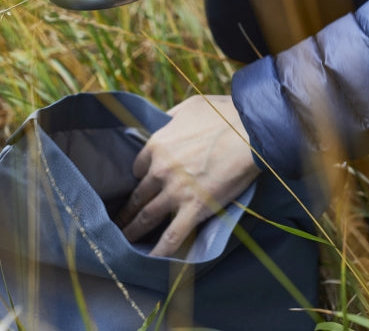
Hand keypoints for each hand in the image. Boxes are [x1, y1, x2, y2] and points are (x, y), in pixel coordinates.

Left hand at [117, 94, 259, 256]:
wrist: (250, 131)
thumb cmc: (223, 114)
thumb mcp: (189, 107)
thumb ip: (171, 117)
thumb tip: (164, 122)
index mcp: (157, 145)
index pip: (139, 168)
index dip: (141, 178)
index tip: (141, 186)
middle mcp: (160, 170)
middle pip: (138, 195)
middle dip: (127, 210)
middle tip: (118, 221)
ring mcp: (176, 191)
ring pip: (146, 216)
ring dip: (133, 231)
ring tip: (124, 241)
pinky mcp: (195, 209)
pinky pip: (172, 236)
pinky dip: (160, 251)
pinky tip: (150, 261)